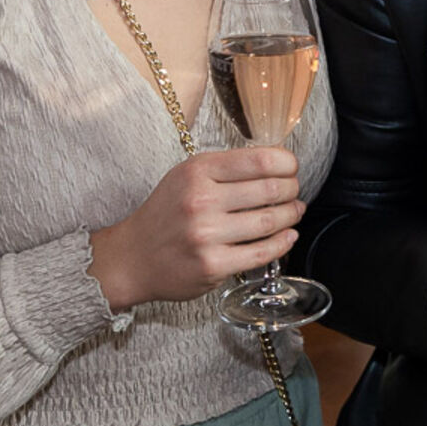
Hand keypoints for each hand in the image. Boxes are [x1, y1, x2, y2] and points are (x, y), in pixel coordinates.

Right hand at [88, 148, 303, 311]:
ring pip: (270, 221)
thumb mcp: (187, 176)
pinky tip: (288, 236)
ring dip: (291, 215)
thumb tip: (276, 162)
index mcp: (198, 172)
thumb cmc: (166, 213)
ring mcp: (207, 235)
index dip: (287, 163)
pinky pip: (262, 253)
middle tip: (295, 191)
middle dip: (292, 189)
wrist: (131, 258)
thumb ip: (226, 168)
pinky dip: (283, 243)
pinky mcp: (213, 265)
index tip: (292, 168)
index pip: (260, 160)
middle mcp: (202, 201)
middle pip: (270, 189)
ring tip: (295, 211)